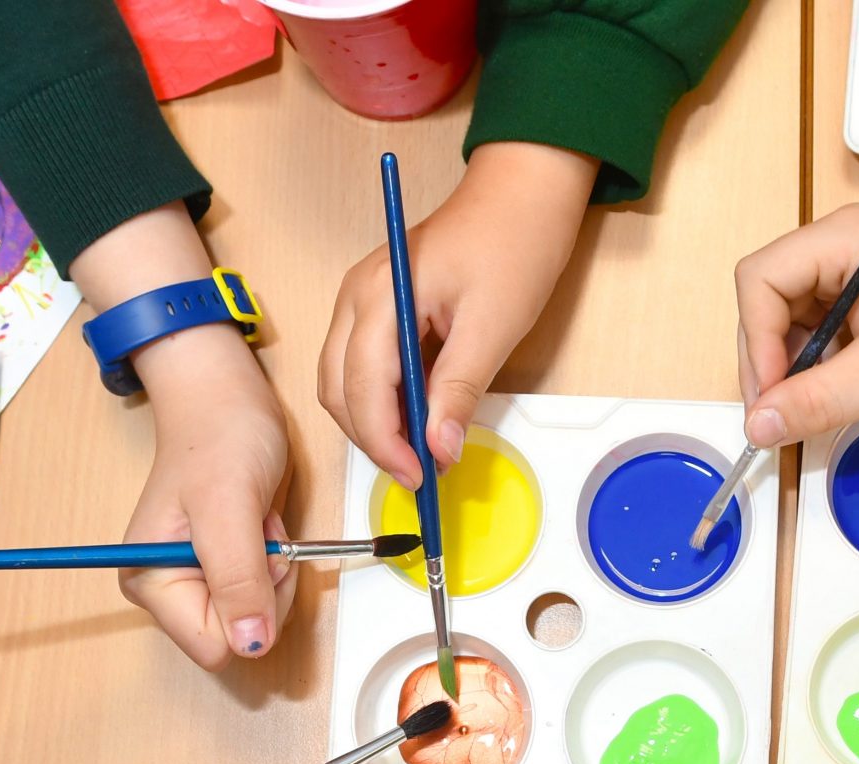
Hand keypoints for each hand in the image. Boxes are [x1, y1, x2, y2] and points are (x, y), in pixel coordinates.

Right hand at [121, 331, 298, 668]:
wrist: (226, 401)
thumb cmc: (218, 438)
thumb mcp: (229, 507)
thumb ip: (238, 578)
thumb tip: (250, 644)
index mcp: (150, 582)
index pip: (213, 645)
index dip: (250, 607)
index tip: (254, 553)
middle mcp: (167, 589)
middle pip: (238, 637)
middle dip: (265, 589)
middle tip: (260, 534)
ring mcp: (195, 581)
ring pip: (256, 620)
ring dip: (274, 573)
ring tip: (259, 524)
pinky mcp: (222, 571)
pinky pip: (264, 596)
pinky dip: (276, 564)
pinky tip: (261, 528)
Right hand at [319, 142, 596, 488]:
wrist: (521, 192)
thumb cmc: (513, 244)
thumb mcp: (494, 325)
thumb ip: (460, 389)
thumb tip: (439, 449)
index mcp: (380, 295)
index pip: (360, 386)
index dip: (385, 442)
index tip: (420, 476)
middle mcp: (355, 296)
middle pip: (337, 389)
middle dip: (373, 438)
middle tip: (422, 472)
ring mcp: (360, 299)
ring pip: (342, 381)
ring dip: (374, 422)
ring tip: (422, 449)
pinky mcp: (375, 306)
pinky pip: (362, 364)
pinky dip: (382, 399)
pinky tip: (419, 415)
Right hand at [732, 207, 858, 451]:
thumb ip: (818, 400)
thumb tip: (757, 427)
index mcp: (840, 239)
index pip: (759, 282)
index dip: (756, 344)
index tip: (773, 399)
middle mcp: (842, 248)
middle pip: (769, 303)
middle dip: (772, 362)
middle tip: (786, 417)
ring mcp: (858, 274)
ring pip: (794, 324)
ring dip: (799, 370)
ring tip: (822, 406)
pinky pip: (826, 335)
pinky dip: (826, 370)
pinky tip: (848, 394)